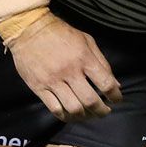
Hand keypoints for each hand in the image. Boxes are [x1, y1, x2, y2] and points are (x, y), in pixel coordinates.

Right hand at [8, 12, 122, 120]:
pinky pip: (55, 109)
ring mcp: (53, 81)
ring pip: (73, 109)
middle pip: (90, 101)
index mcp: (84, 58)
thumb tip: (115, 84)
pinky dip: (66, 116)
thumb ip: (102, 62)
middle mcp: (69, 72)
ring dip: (85, 116)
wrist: (28, 29)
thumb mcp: (86, 40)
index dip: (115, 96)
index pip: (106, 83)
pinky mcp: (39, 87)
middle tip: (104, 111)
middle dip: (101, 111)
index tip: (117, 99)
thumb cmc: (61, 33)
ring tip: (89, 115)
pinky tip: (71, 115)